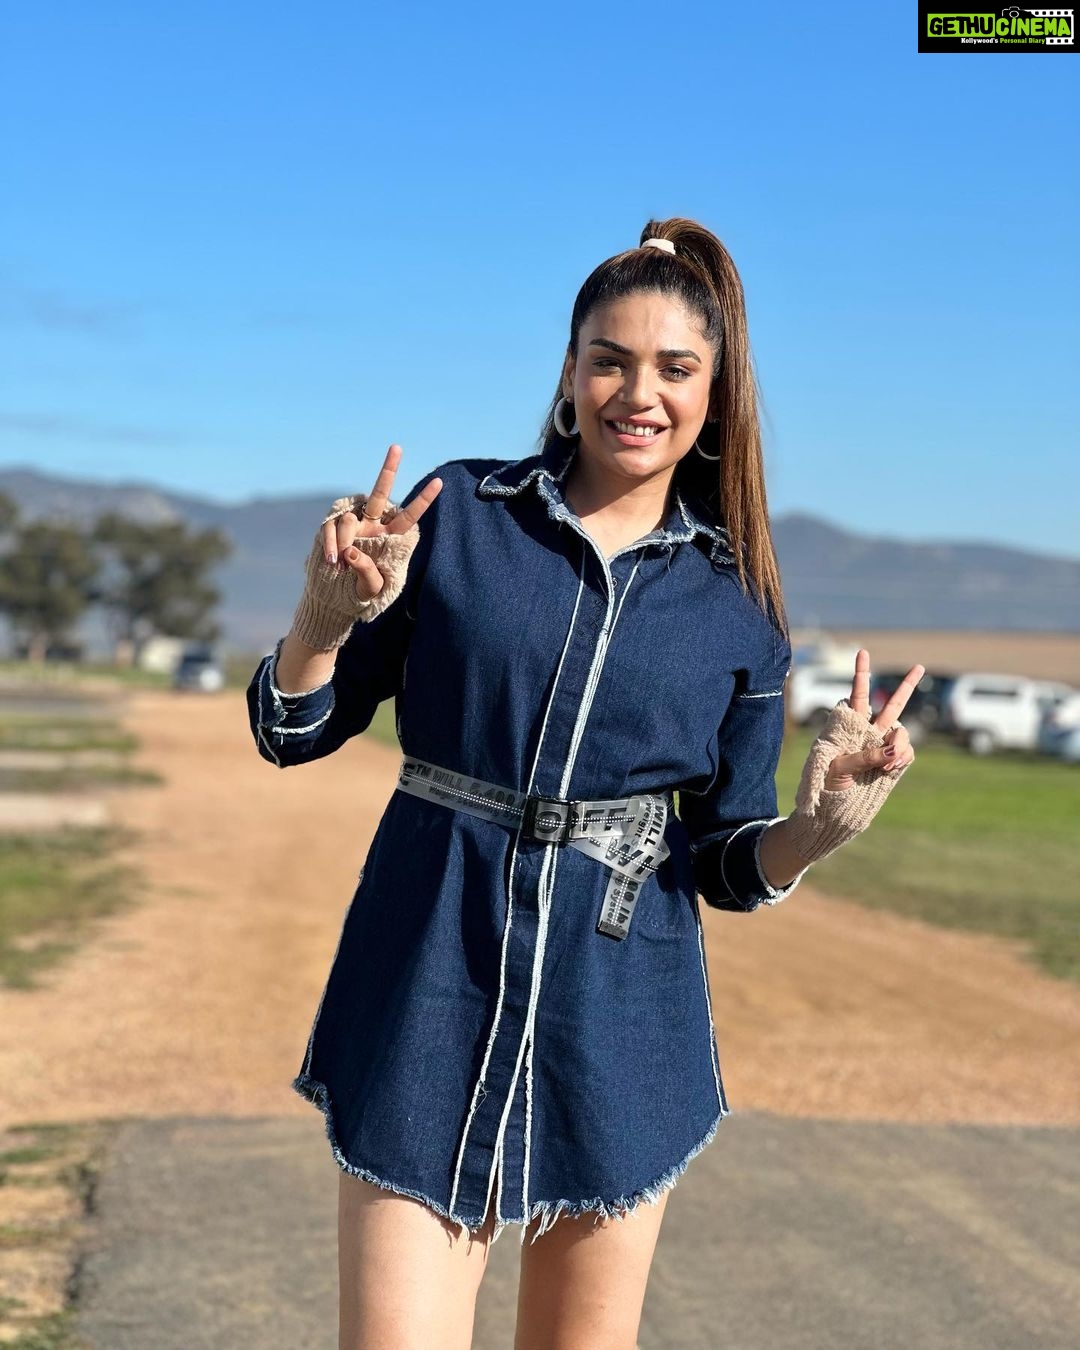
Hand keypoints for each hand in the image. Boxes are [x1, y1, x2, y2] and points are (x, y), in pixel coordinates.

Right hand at [291, 444, 442, 650]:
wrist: (332, 598)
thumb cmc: (359, 594)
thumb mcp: (372, 589)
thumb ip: (367, 571)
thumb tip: (351, 550)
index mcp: (389, 539)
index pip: (408, 517)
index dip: (422, 500)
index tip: (439, 482)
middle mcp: (371, 526)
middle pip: (379, 493)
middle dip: (388, 470)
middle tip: (397, 447)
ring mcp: (350, 525)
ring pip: (350, 520)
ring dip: (345, 542)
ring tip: (340, 566)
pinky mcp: (330, 528)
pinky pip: (331, 529)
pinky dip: (330, 546)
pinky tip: (331, 562)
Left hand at [823, 649, 923, 788]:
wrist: (833, 808)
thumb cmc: (826, 783)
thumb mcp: (837, 766)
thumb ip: (865, 756)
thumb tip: (893, 750)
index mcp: (849, 726)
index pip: (858, 695)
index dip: (861, 673)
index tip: (862, 651)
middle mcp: (868, 732)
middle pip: (892, 704)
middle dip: (907, 686)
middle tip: (920, 666)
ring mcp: (883, 746)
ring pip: (902, 733)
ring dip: (899, 745)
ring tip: (886, 766)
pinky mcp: (893, 763)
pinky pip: (907, 753)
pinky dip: (902, 759)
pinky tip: (889, 771)